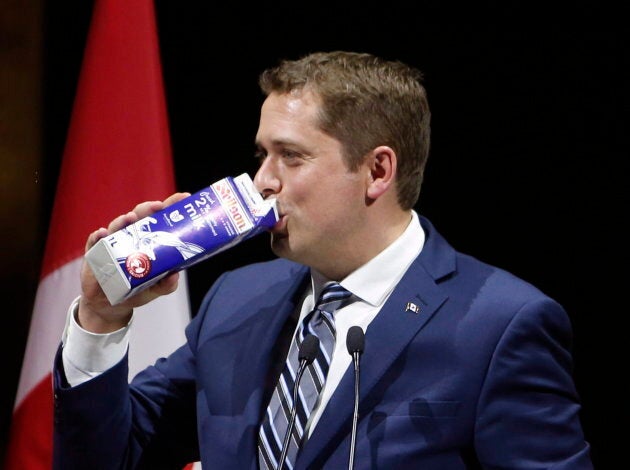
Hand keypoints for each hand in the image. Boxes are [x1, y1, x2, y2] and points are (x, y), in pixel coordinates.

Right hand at [77, 192, 190, 332]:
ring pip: (117, 226)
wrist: (111, 305)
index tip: (183, 197)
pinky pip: (94, 242)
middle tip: (158, 206)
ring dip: (123, 221)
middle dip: (148, 208)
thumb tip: (174, 277)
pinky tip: (102, 234)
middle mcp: (130, 237)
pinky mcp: (95, 253)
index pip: (160, 218)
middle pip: (139, 216)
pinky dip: (97, 237)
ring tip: (131, 218)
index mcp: (148, 239)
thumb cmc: (136, 289)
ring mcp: (112, 243)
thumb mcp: (155, 288)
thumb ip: (167, 284)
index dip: (171, 206)